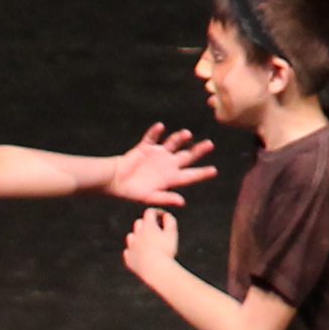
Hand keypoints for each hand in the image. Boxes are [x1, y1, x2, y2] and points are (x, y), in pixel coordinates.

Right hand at [104, 124, 218, 205]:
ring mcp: (157, 155)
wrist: (114, 181)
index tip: (214, 170)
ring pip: (173, 143)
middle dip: (198, 150)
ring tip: (187, 133)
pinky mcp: (145, 147)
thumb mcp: (149, 198)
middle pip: (187, 156)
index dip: (202, 173)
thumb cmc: (131, 192)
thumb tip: (182, 202)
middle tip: (210, 144)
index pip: (190, 175)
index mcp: (170, 178)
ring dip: (179, 138)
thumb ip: (166, 198)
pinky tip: (160, 127)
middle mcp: (167, 165)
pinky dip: (155, 132)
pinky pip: (152, 137)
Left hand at [121, 207, 182, 283]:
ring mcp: (131, 246)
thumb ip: (170, 221)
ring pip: (131, 237)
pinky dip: (134, 252)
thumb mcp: (172, 233)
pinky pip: (129, 252)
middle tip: (156, 231)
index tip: (163, 217)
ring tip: (148, 244)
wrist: (155, 270)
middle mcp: (137, 234)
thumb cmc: (166, 251)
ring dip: (138, 238)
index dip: (157, 212)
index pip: (150, 212)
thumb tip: (166, 215)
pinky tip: (141, 256)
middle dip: (147, 224)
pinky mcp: (129, 258)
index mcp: (148, 226)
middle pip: (139, 223)